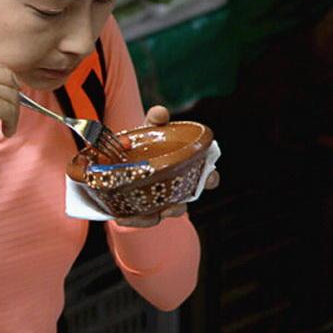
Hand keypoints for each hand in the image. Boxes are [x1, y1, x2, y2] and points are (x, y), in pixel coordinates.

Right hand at [0, 55, 18, 160]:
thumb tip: (1, 85)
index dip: (4, 82)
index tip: (4, 95)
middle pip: (7, 76)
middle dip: (12, 94)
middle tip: (10, 109)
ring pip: (12, 95)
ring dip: (13, 111)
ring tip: (5, 123)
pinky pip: (11, 111)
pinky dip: (12, 122)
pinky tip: (5, 130)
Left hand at [114, 106, 220, 228]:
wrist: (121, 156)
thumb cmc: (146, 142)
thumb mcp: (150, 129)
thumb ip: (156, 120)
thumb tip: (160, 112)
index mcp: (187, 168)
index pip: (208, 176)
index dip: (210, 178)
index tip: (208, 178)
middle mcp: (178, 186)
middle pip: (187, 200)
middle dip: (182, 204)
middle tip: (173, 206)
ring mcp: (162, 199)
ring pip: (166, 212)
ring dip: (159, 215)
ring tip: (152, 214)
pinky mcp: (143, 207)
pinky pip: (142, 218)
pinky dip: (134, 219)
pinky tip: (122, 218)